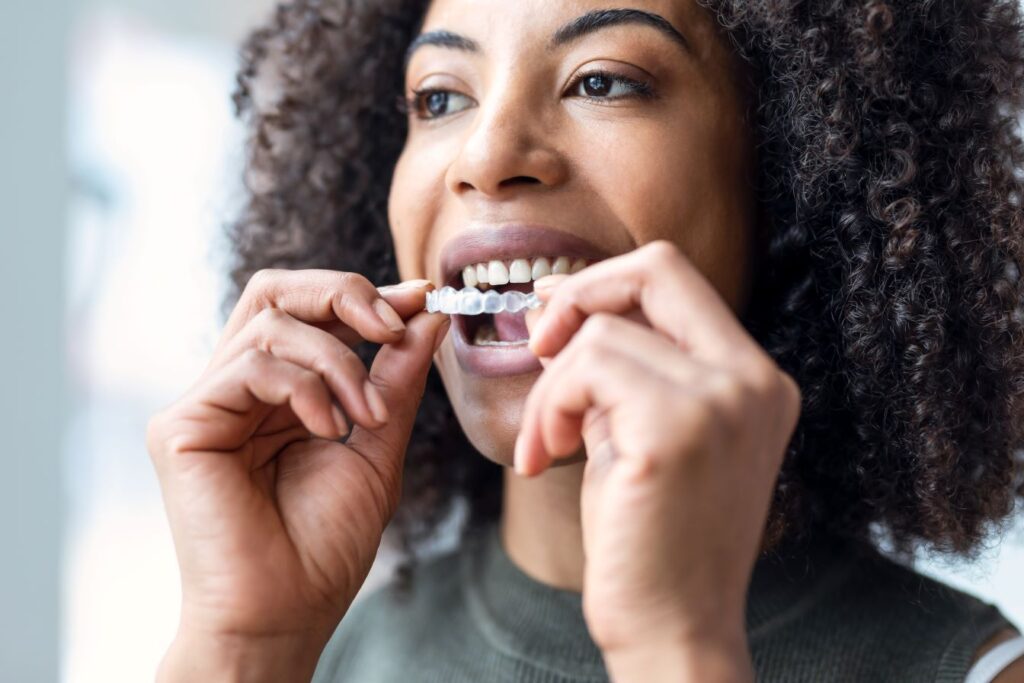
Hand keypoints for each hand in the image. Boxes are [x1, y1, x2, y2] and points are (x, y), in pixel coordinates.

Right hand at [146, 270, 448, 679]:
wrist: (285, 613)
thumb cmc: (325, 544)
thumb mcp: (377, 444)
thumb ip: (395, 378)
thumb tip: (426, 314)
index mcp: (277, 393)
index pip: (308, 313)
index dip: (362, 296)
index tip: (421, 297)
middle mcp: (237, 390)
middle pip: (275, 292)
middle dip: (342, 294)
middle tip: (392, 323)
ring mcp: (206, 404)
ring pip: (270, 323)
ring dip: (338, 360)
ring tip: (368, 415)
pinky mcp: (182, 425)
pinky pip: (250, 365)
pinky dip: (304, 388)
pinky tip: (329, 430)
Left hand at [517, 241, 800, 679]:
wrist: (673, 629)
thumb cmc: (649, 538)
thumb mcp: (641, 432)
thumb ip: (618, 367)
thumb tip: (555, 303)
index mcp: (754, 378)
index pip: (677, 278)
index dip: (606, 283)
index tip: (555, 319)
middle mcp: (754, 380)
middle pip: (657, 267)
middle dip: (579, 293)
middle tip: (538, 344)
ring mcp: (725, 401)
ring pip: (600, 333)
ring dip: (550, 387)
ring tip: (546, 444)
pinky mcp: (678, 429)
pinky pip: (585, 370)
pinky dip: (550, 407)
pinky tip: (546, 456)